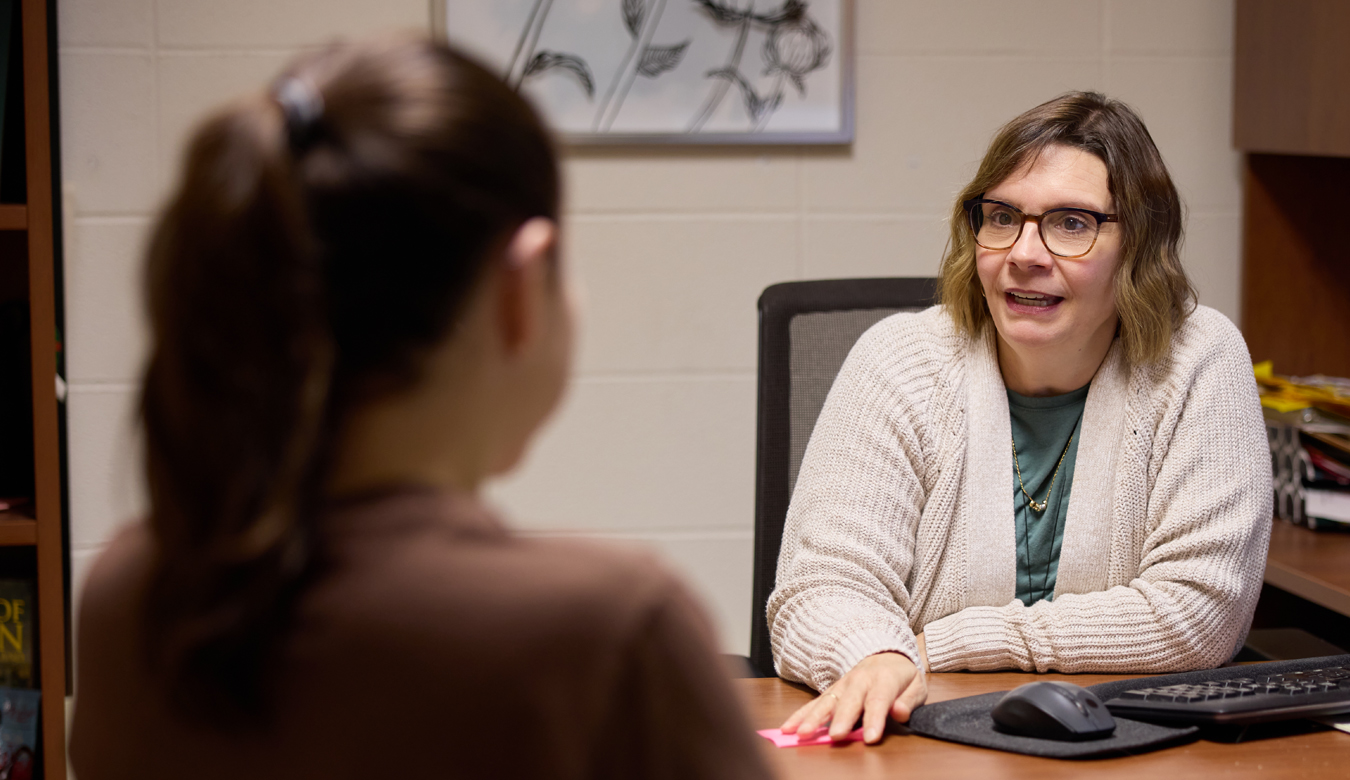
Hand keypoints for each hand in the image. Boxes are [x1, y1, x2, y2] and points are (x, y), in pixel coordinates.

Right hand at [779, 649, 927, 744]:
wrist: (885, 653)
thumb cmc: (901, 676)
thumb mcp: (916, 685)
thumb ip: (909, 700)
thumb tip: (900, 712)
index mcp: (884, 679)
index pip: (878, 700)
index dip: (874, 719)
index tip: (870, 737)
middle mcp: (859, 681)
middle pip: (849, 701)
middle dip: (841, 719)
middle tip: (835, 736)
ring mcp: (842, 685)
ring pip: (826, 701)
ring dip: (813, 718)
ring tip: (803, 734)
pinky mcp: (831, 691)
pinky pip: (814, 703)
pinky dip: (800, 715)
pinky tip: (788, 728)